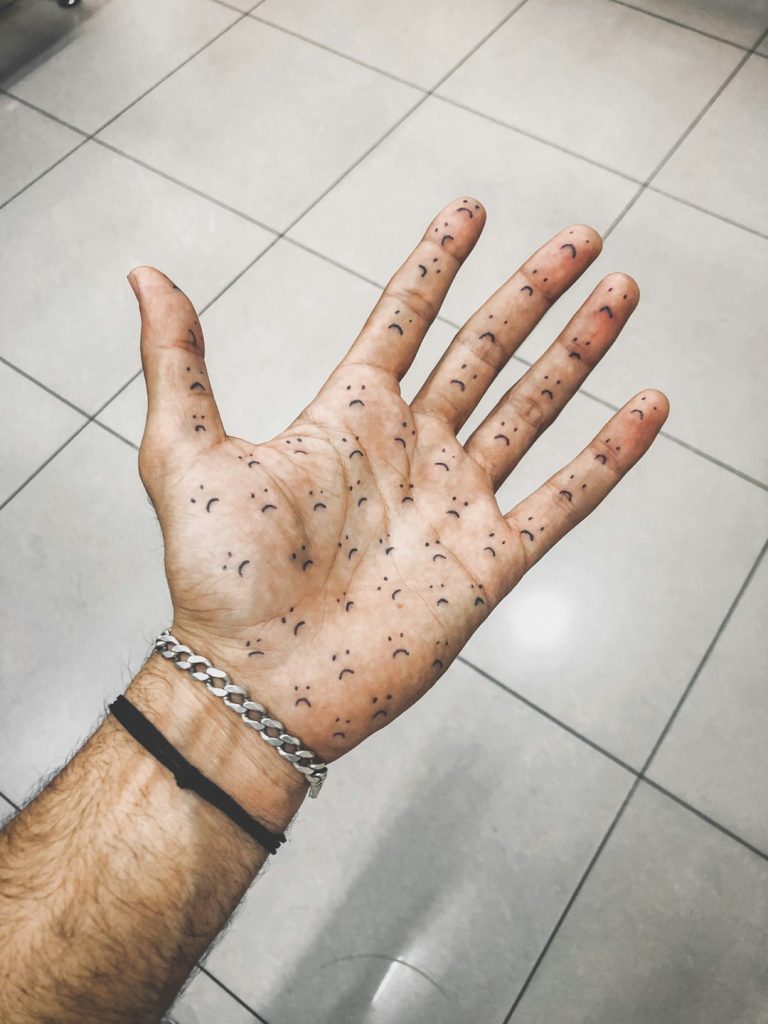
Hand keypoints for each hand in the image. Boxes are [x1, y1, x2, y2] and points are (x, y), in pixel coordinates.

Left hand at [130, 198, 667, 768]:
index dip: (437, 264)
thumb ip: (178, 362)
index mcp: (348, 418)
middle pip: (486, 351)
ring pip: (534, 408)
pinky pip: (565, 497)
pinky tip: (648, 407)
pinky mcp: (489, 560)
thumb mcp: (183, 455)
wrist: (260, 685)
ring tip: (620, 292)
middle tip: (581, 237)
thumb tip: (145, 275)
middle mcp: (410, 451)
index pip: (404, 319)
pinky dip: (610, 455)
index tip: (469, 208)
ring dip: (579, 351)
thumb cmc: (219, 580)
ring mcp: (456, 503)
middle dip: (533, 291)